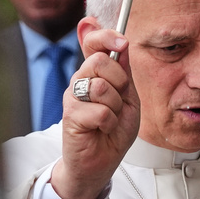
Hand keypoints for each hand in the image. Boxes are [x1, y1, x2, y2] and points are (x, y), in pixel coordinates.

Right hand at [52, 26, 140, 198]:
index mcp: (95, 73)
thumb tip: (121, 44)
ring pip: (101, 87)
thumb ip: (125, 73)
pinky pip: (100, 111)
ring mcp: (73, 96)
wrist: (101, 162)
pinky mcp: (70, 115)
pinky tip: (102, 129)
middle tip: (119, 101)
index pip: (93, 42)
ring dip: (115, 107)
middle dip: (119, 82)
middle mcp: (81, 80)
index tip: (122, 43)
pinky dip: (109, 123)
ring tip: (110, 119)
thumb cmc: (114, 131)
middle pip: (99, 61)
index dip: (106, 36)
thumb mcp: (129, 99)